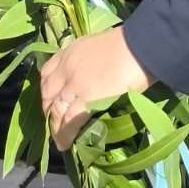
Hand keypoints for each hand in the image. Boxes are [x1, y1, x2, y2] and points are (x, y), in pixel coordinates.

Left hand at [40, 26, 151, 151]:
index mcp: (72, 52)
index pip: (47, 72)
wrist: (142, 46)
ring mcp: (75, 83)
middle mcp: (67, 67)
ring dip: (55, 127)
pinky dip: (65, 133)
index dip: (46, 89)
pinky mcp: (86, 98)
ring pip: (56, 109)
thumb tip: (95, 75)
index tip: (51, 100)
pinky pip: (70, 119)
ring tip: (59, 140)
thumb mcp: (101, 46)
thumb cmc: (132, 43)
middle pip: (47, 93)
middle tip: (55, 122)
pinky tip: (66, 143)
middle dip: (48, 110)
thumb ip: (91, 60)